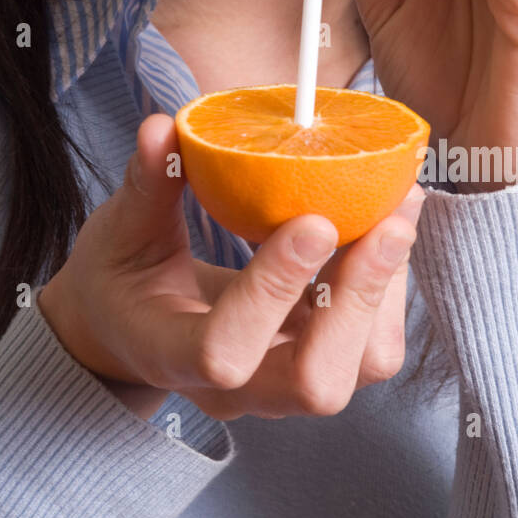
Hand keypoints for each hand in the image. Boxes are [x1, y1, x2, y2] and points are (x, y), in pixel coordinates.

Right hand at [38, 114, 423, 419]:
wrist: (129, 328)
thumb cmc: (120, 276)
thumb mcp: (119, 229)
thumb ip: (144, 182)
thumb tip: (160, 127)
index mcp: (171, 354)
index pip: (225, 351)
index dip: (273, 291)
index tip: (313, 221)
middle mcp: (236, 390)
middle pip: (314, 383)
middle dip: (358, 301)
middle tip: (387, 222)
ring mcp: (279, 386)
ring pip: (356, 371)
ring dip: (385, 294)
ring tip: (398, 214)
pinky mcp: (312, 362)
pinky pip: (370, 349)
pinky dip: (390, 292)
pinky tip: (389, 227)